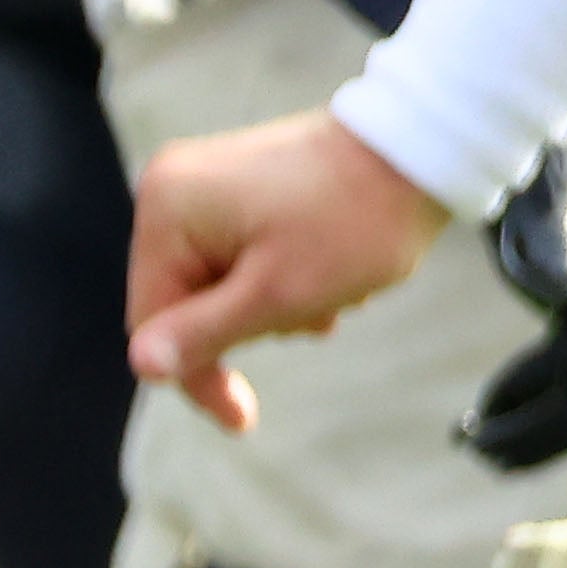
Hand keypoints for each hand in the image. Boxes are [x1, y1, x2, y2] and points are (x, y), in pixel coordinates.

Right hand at [125, 109, 450, 430]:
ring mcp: (210, 183)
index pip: (153, 321)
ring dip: (279, 303)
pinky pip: (246, 255)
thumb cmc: (355, 219)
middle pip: (188, 301)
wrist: (425, 148)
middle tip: (321, 313)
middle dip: (254, 323)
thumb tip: (142, 366)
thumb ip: (204, 334)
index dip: (197, 375)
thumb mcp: (278, 293)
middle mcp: (174, 187)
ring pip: (223, 283)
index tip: (242, 419)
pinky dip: (287, 275)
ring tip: (336, 288)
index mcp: (167, 209)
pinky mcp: (244, 185)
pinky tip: (335, 270)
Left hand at [461, 90, 566, 470]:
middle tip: (473, 444)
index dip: (564, 367)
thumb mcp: (539, 156)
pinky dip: (556, 407)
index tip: (490, 400)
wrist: (561, 97)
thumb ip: (552, 215)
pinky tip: (497, 421)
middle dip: (552, 418)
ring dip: (552, 425)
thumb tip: (566, 297)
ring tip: (477, 446)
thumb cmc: (541, 118)